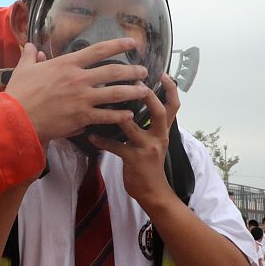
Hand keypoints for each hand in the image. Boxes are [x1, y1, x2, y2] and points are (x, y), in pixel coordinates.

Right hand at [5, 40, 149, 144]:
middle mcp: (79, 79)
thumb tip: (31, 46)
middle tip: (144, 71)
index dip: (118, 45)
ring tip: (144, 91)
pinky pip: (107, 116)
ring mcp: (83, 99)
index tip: (132, 42)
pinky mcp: (82, 117)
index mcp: (67, 64)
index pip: (99, 50)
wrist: (17, 119)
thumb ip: (30, 56)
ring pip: (115, 94)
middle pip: (113, 72)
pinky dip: (120, 116)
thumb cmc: (19, 93)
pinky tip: (130, 115)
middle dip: (132, 71)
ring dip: (132, 92)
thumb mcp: (23, 69)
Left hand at [88, 76, 177, 207]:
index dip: (171, 89)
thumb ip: (149, 124)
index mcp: (164, 130)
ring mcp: (147, 148)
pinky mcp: (133, 159)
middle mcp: (158, 137)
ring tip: (103, 102)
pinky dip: (101, 140)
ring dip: (117, 114)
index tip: (163, 73)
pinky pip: (115, 147)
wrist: (153, 192)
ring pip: (132, 127)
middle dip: (147, 96)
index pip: (174, 106)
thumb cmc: (150, 164)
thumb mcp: (155, 141)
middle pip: (159, 112)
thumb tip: (135, 104)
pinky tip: (90, 135)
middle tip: (134, 82)